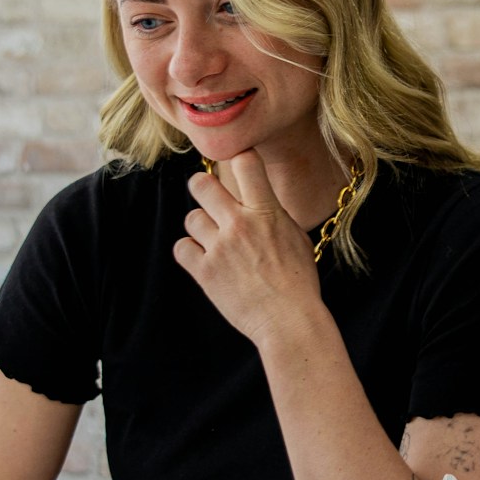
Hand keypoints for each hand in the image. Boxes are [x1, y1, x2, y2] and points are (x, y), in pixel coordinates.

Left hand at [173, 152, 326, 346]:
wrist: (289, 320)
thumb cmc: (298, 281)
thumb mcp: (296, 237)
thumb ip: (273, 214)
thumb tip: (258, 200)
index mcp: (267, 211)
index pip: (245, 162)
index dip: (238, 160)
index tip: (237, 167)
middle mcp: (240, 223)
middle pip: (201, 183)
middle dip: (202, 187)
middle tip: (208, 197)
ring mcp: (220, 247)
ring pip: (191, 218)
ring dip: (201, 228)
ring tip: (215, 242)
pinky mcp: (205, 271)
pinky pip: (181, 248)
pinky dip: (190, 253)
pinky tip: (205, 260)